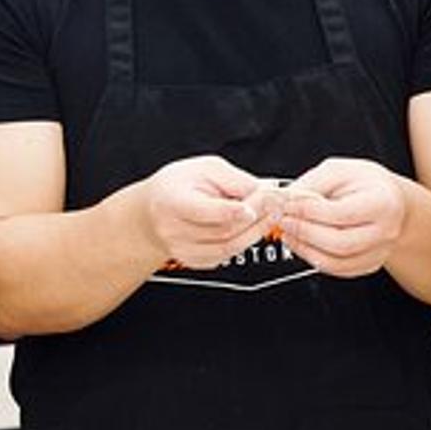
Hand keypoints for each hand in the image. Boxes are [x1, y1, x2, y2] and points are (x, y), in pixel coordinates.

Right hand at [139, 155, 275, 269]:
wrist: (153, 212)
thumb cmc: (178, 186)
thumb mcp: (203, 168)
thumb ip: (233, 179)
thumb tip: (262, 192)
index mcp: (170, 202)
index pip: (201, 211)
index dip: (229, 211)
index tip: (253, 207)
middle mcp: (173, 230)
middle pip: (224, 230)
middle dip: (257, 216)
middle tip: (277, 201)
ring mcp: (183, 250)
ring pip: (231, 247)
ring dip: (258, 230)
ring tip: (272, 212)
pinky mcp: (196, 261)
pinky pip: (229, 254)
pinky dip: (246, 240)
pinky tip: (254, 225)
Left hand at [279, 157, 409, 277]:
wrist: (389, 200)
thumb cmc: (365, 183)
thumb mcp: (337, 170)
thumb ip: (309, 185)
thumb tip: (281, 200)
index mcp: (383, 203)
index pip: (340, 214)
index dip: (307, 211)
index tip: (287, 204)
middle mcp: (385, 231)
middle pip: (339, 243)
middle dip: (303, 232)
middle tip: (282, 220)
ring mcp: (379, 252)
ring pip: (335, 262)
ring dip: (303, 248)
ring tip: (287, 232)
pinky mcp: (368, 265)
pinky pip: (337, 269)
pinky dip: (312, 258)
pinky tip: (300, 243)